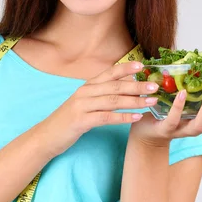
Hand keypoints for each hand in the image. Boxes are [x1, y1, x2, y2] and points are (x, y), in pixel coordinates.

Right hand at [40, 60, 161, 156]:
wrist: (47, 136)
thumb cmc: (69, 120)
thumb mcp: (84, 103)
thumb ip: (100, 94)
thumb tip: (123, 87)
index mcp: (87, 86)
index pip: (109, 73)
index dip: (126, 68)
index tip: (143, 65)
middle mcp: (84, 92)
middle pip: (115, 86)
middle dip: (137, 85)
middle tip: (155, 86)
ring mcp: (82, 106)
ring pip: (113, 101)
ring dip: (134, 101)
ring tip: (151, 102)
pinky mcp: (81, 121)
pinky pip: (106, 117)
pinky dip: (123, 117)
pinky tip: (136, 117)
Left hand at [129, 73, 201, 147]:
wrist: (148, 131)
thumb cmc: (170, 113)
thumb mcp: (189, 103)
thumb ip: (200, 91)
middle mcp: (198, 129)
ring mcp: (182, 131)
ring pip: (201, 124)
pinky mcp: (166, 129)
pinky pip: (174, 119)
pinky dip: (180, 106)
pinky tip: (183, 93)